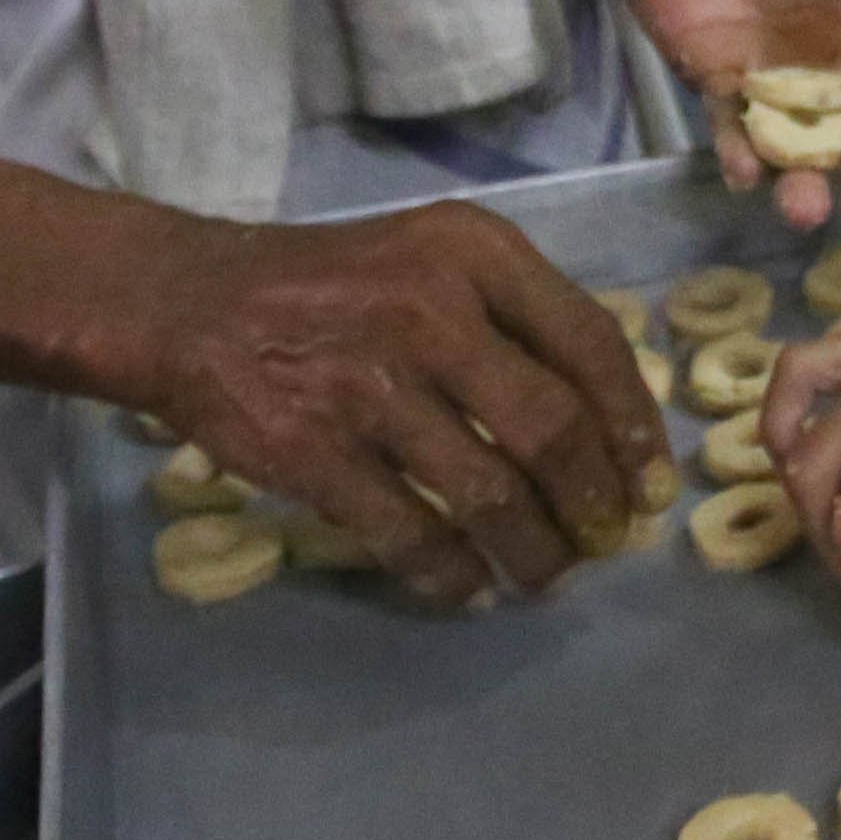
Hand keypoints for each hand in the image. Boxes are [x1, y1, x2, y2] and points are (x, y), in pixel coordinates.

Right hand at [94, 198, 673, 607]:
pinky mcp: (315, 450)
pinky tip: (470, 587)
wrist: (188, 304)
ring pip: (491, 495)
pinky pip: (412, 535)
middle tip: (605, 540)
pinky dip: (453, 575)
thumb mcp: (433, 260)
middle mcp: (431, 308)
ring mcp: (369, 382)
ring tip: (546, 575)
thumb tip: (609, 429)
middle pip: (552, 428)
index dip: (634, 424)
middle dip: (594, 501)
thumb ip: (516, 320)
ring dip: (535, 551)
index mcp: (474, 252)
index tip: (652, 480)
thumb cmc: (334, 287)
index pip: (590, 342)